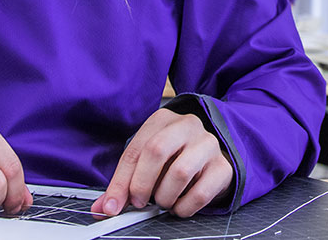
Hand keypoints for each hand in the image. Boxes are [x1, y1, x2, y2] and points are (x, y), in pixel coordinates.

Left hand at [92, 109, 232, 217]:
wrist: (212, 158)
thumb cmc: (175, 159)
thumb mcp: (148, 164)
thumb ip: (125, 184)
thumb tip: (104, 207)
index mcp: (162, 121)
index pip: (135, 150)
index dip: (121, 182)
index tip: (112, 206)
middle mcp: (187, 126)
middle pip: (156, 151)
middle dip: (142, 184)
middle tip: (140, 202)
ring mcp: (208, 144)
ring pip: (180, 172)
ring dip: (165, 197)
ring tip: (163, 201)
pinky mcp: (223, 167)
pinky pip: (201, 192)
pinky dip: (185, 206)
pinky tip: (180, 206)